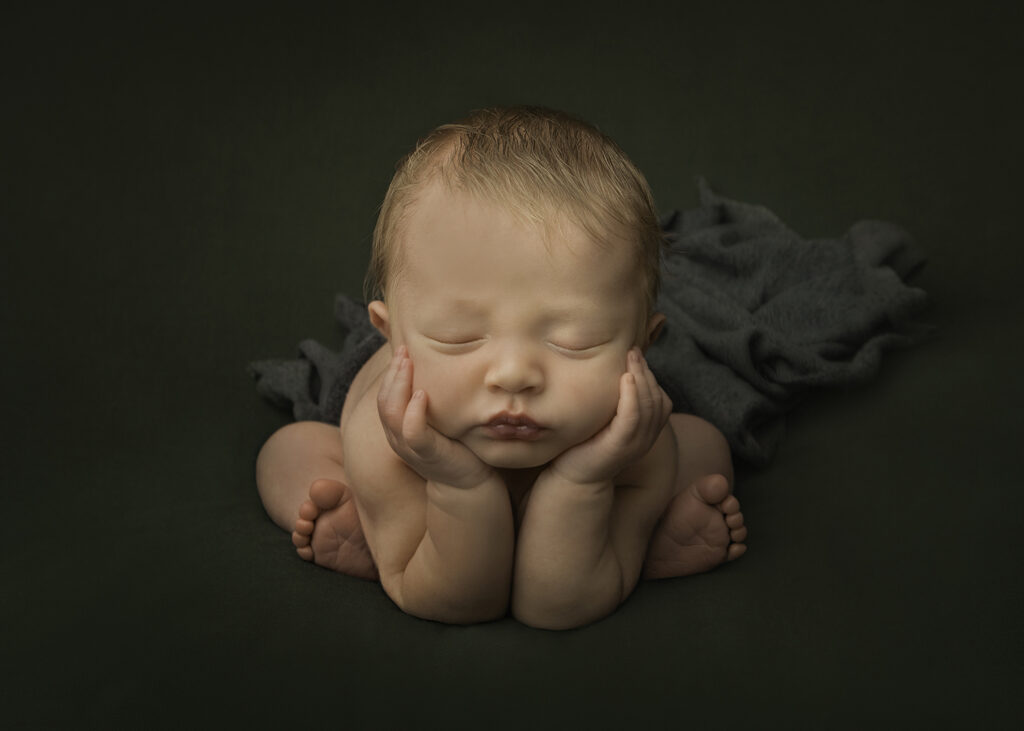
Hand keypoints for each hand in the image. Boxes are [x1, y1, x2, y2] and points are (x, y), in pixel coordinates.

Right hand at [377, 345, 495, 488]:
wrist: (467, 484)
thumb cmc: (455, 448)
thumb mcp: (439, 422)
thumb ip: (432, 403)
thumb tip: (438, 371)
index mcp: (398, 429)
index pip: (385, 397)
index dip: (391, 373)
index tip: (402, 350)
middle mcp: (397, 438)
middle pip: (384, 400)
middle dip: (393, 373)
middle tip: (403, 350)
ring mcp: (410, 447)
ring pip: (392, 413)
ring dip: (399, 385)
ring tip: (408, 364)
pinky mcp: (427, 454)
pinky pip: (413, 432)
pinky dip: (414, 413)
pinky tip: (422, 395)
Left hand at [549, 348, 671, 484]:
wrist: (573, 478)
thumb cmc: (585, 446)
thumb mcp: (604, 421)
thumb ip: (613, 403)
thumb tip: (610, 372)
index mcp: (645, 433)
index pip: (660, 401)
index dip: (651, 377)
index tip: (635, 356)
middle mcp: (645, 439)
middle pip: (657, 399)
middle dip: (647, 371)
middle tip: (633, 351)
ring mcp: (635, 443)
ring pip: (649, 405)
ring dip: (641, 377)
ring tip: (631, 358)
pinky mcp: (620, 446)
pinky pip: (633, 417)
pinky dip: (632, 396)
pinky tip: (626, 378)